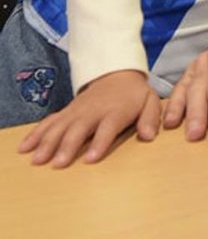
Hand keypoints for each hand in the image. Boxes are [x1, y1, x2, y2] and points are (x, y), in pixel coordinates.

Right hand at [17, 69, 159, 166]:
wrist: (117, 74)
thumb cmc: (134, 95)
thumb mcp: (150, 102)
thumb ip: (150, 119)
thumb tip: (149, 136)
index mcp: (116, 112)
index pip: (107, 128)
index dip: (99, 143)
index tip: (91, 159)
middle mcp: (93, 112)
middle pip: (78, 130)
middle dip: (68, 146)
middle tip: (58, 164)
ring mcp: (77, 111)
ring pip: (60, 127)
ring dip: (47, 143)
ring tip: (38, 160)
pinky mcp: (66, 112)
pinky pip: (49, 122)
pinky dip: (36, 134)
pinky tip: (25, 148)